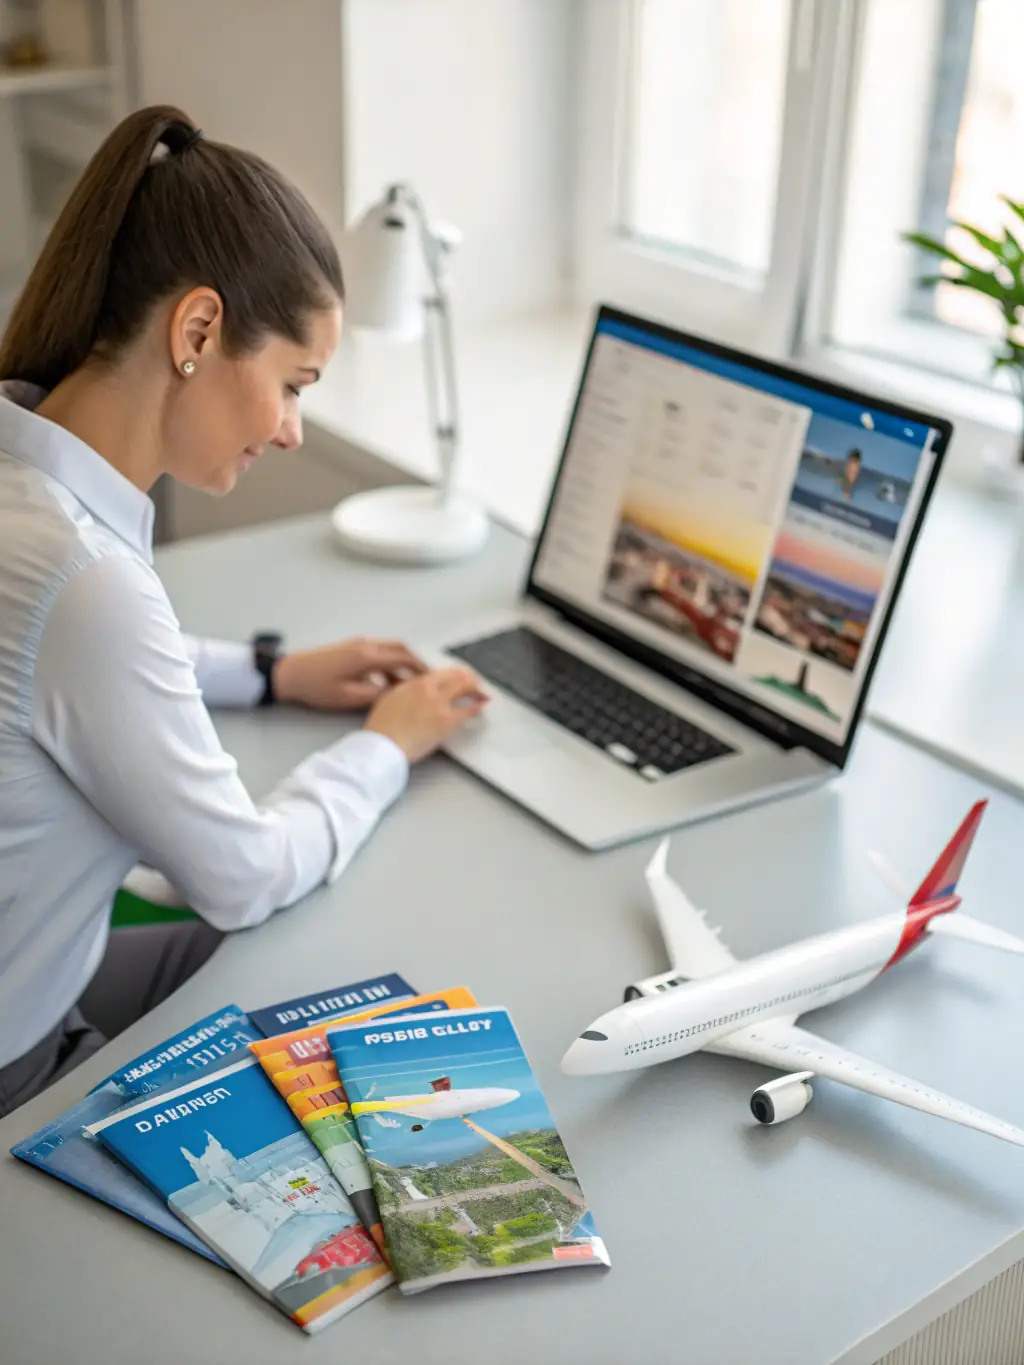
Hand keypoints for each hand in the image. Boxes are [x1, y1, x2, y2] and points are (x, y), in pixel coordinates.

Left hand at [272, 637, 424, 711]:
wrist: (291, 673)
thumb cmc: (318, 687)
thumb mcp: (349, 697)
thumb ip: (377, 694)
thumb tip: (398, 693)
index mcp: (367, 656)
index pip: (404, 658)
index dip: (422, 668)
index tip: (435, 679)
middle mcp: (367, 645)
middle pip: (401, 648)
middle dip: (417, 662)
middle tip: (429, 679)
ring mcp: (359, 644)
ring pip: (391, 649)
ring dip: (403, 663)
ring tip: (411, 684)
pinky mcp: (353, 648)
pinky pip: (380, 652)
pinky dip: (390, 663)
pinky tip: (389, 681)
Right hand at [363, 667, 488, 762]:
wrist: (383, 745)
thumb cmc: (381, 726)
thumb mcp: (389, 698)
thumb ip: (405, 690)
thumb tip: (412, 688)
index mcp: (414, 683)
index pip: (441, 672)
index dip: (454, 673)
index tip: (459, 676)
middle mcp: (429, 689)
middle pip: (456, 676)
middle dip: (468, 678)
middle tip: (475, 683)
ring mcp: (440, 704)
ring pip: (464, 688)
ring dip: (475, 689)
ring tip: (482, 693)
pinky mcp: (447, 722)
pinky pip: (468, 710)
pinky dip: (476, 706)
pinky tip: (481, 706)